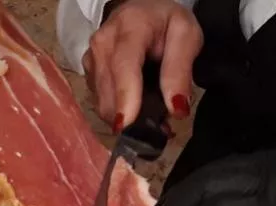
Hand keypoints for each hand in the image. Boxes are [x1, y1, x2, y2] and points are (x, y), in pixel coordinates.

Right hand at [82, 0, 200, 130]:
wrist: (142, 11)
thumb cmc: (166, 23)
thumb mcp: (187, 37)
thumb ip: (180, 71)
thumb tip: (177, 108)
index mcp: (129, 28)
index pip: (124, 66)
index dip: (125, 97)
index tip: (127, 124)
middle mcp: (102, 44)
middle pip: (110, 93)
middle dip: (134, 117)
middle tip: (163, 123)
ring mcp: (91, 60)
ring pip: (104, 104)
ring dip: (128, 117)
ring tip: (152, 112)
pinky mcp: (88, 74)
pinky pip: (101, 103)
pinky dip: (120, 111)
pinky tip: (136, 105)